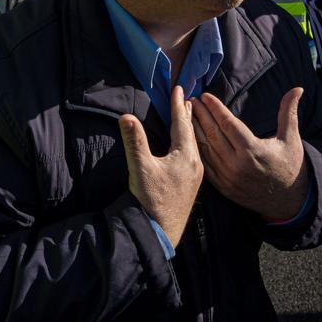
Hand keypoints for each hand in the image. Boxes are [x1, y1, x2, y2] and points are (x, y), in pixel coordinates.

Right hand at [119, 84, 203, 247]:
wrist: (160, 231)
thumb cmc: (150, 199)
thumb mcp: (140, 168)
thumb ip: (134, 141)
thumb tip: (126, 117)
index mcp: (186, 157)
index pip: (182, 124)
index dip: (178, 106)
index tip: (179, 89)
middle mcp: (195, 165)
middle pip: (192, 133)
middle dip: (188, 115)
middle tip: (189, 98)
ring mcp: (195, 177)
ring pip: (194, 145)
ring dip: (189, 130)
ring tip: (188, 118)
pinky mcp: (190, 186)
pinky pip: (193, 156)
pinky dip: (188, 144)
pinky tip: (185, 148)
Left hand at [190, 87, 307, 220]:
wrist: (287, 200)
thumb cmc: (289, 166)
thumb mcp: (291, 139)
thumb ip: (288, 112)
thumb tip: (298, 88)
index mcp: (253, 150)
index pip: (228, 124)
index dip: (215, 108)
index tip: (205, 96)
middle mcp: (237, 164)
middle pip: (213, 134)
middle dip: (201, 115)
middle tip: (191, 100)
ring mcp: (227, 177)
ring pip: (205, 149)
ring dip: (195, 130)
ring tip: (187, 114)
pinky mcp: (222, 186)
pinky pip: (205, 164)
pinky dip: (197, 149)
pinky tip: (190, 137)